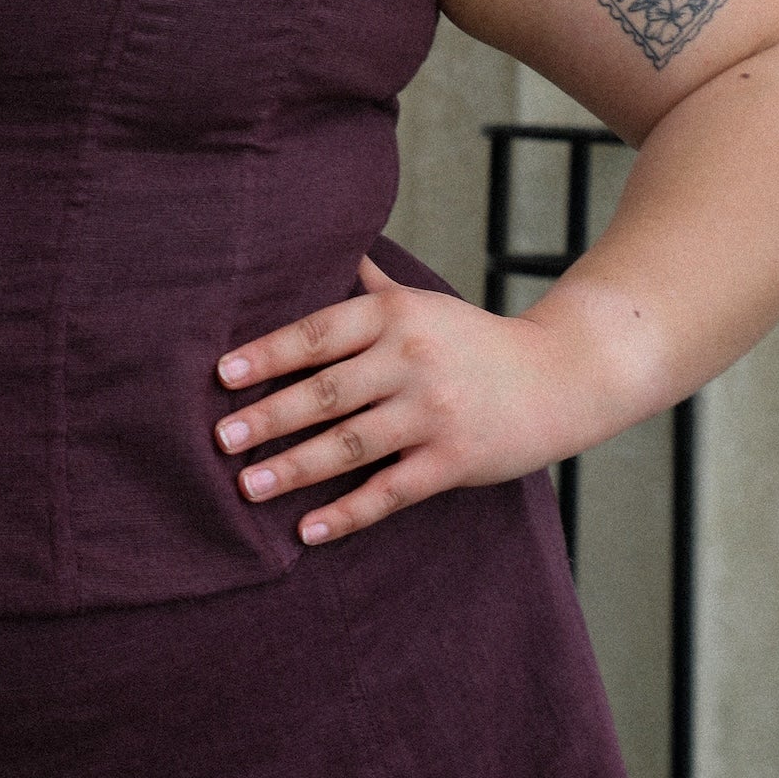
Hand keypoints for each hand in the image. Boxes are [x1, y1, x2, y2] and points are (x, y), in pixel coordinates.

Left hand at [211, 256, 589, 546]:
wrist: (560, 377)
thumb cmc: (473, 340)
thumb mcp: (424, 301)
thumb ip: (373, 286)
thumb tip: (327, 248)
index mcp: (397, 316)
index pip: (319, 333)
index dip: (268, 353)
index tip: (223, 374)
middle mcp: (411, 361)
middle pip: (326, 392)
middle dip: (268, 416)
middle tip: (218, 438)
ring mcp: (433, 414)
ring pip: (350, 445)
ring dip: (294, 468)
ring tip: (246, 487)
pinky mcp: (454, 462)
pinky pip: (391, 492)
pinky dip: (347, 513)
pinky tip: (307, 530)